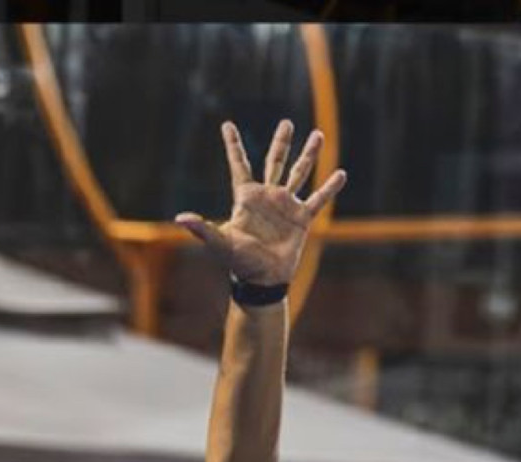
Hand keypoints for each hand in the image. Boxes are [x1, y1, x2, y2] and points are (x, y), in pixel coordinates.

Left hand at [175, 118, 347, 287]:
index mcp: (246, 197)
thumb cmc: (240, 262)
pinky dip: (330, 187)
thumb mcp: (220, 242)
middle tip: (286, 122)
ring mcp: (286, 205)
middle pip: (275, 161)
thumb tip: (180, 218)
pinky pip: (318, 199)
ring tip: (318, 134)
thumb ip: (202, 228)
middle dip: (282, 142)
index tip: (227, 125)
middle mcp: (268, 197)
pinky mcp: (302, 218)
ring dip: (309, 154)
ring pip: (300, 172)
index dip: (233, 146)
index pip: (239, 165)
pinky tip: (341, 174)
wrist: (263, 280)